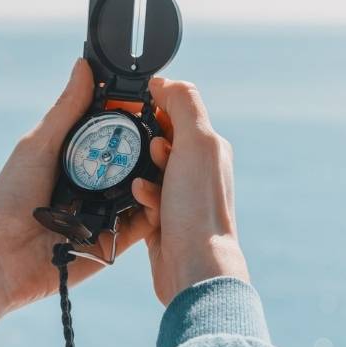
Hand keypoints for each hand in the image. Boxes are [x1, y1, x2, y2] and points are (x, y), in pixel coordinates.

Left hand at [0, 59, 160, 324]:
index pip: (114, 133)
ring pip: (144, 190)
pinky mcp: (115, 243)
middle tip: (169, 128)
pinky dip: (152, 208)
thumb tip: (85, 65)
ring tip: (166, 155)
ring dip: (156, 174)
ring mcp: (107, 214)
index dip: (134, 116)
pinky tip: (156, 192)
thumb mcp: (39, 146)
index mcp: (76, 160)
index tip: (154, 96)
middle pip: (135, 161)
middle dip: (153, 145)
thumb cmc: (9, 198)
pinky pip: (143, 224)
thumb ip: (67, 110)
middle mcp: (95, 186)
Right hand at [131, 78, 249, 304]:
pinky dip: (140, 195)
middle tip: (145, 150)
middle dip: (145, 141)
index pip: (179, 110)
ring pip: (147, 168)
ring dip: (141, 170)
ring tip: (145, 181)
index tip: (135, 107)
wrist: (193, 266)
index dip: (156, 105)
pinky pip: (142, 196)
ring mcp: (180, 195)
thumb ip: (184, 105)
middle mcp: (198, 169)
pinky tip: (143, 201)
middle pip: (160, 138)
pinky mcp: (163, 218)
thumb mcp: (196, 143)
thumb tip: (166, 81)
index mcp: (210, 147)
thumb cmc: (198, 206)